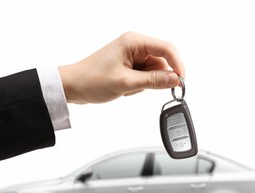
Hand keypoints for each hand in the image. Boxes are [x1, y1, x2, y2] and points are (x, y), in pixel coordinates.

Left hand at [59, 32, 184, 103]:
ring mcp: (132, 55)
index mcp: (134, 41)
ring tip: (127, 88)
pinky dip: (139, 85)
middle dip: (156, 78)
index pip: (166, 48)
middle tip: (141, 88)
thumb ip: (153, 81)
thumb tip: (175, 79)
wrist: (73, 86)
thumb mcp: (126, 83)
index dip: (177, 65)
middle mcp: (134, 45)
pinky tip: (125, 88)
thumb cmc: (92, 80)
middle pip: (161, 61)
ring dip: (145, 84)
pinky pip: (145, 76)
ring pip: (154, 71)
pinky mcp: (129, 65)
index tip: (181, 81)